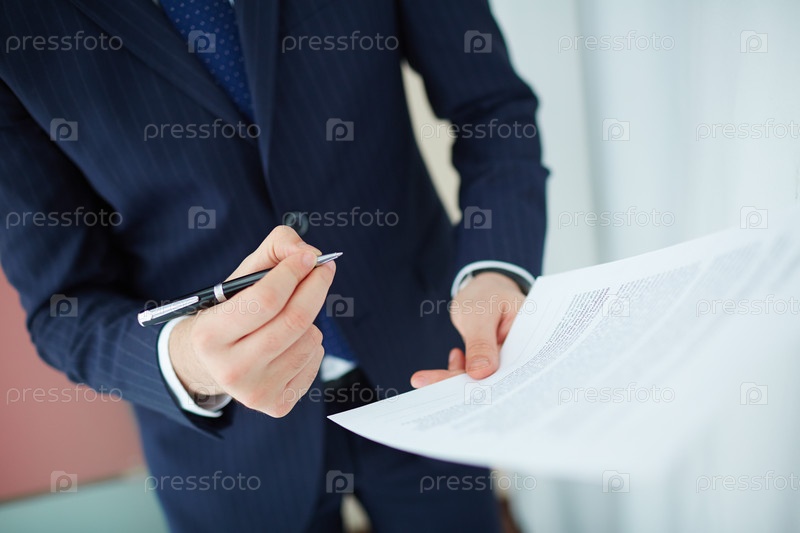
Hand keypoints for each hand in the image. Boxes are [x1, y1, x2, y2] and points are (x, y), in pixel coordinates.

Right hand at [169, 226, 334, 416]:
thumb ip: (274, 249)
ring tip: (290, 316)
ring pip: (309, 340)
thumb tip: (307, 253)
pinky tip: (290, 342)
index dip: (293, 273)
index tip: (309, 258)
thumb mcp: (241, 276)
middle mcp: (230, 370)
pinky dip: (310, 342)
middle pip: (294, 321)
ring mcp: (255, 392)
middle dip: (315, 287)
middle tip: (324, 268)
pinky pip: (314, 360)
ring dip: (309, 319)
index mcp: (210, 336)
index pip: (266, 300)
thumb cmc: (232, 311)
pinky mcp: (277, 404)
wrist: (211, 363)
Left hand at [410, 272, 523, 387]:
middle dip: (470, 388)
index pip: (518, 367)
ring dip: (456, 379)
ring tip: (426, 378)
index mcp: (533, 339)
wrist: (483, 290)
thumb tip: (480, 373)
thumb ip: (481, 342)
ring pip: (483, 378)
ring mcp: (507, 360)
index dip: (497, 384)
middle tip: (436, 391)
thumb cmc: (487, 294)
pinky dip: (458, 370)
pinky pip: (476, 375)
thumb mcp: (480, 312)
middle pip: (500, 378)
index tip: (469, 392)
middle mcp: (522, 354)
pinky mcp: (492, 364)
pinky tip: (454, 356)